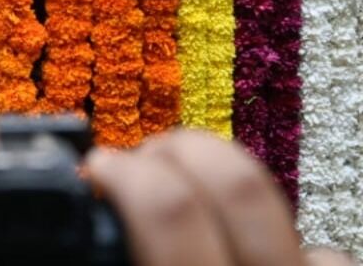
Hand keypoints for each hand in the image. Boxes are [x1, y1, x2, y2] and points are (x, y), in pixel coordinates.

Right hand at [88, 130, 352, 265]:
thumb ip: (114, 258)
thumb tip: (83, 219)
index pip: (169, 211)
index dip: (123, 171)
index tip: (98, 166)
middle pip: (234, 181)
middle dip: (174, 151)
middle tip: (143, 163)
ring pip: (278, 206)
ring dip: (219, 188)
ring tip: (187, 199)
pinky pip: (323, 252)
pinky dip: (277, 244)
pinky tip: (245, 257)